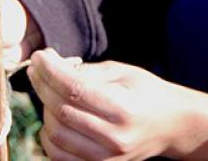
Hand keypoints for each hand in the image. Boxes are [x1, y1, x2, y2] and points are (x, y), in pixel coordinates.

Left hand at [27, 48, 207, 160]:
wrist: (171, 125)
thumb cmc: (146, 92)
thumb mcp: (122, 72)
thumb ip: (87, 71)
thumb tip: (50, 64)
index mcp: (122, 107)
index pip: (74, 88)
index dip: (50, 71)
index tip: (39, 57)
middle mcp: (114, 136)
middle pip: (61, 111)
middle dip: (42, 86)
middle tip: (36, 70)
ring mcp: (106, 157)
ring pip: (55, 135)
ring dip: (44, 110)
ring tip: (47, 93)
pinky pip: (59, 156)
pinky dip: (49, 136)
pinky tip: (52, 118)